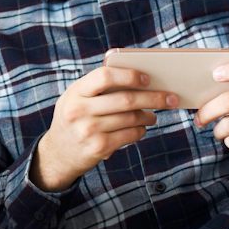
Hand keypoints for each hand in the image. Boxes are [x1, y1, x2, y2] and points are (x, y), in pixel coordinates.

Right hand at [32, 66, 172, 190]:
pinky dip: (140, 130)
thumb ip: (98, 87)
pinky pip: (130, 135)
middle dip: (154, 98)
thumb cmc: (75, 118)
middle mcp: (79, 110)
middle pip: (126, 99)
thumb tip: (139, 79)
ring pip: (131, 118)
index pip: (105, 76)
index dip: (130, 76)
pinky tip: (141, 128)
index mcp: (75, 92)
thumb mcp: (77, 98)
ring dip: (149, 116)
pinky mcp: (99, 148)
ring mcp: (88, 130)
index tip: (148, 78)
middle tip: (170, 98)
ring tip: (153, 115)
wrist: (58, 153)